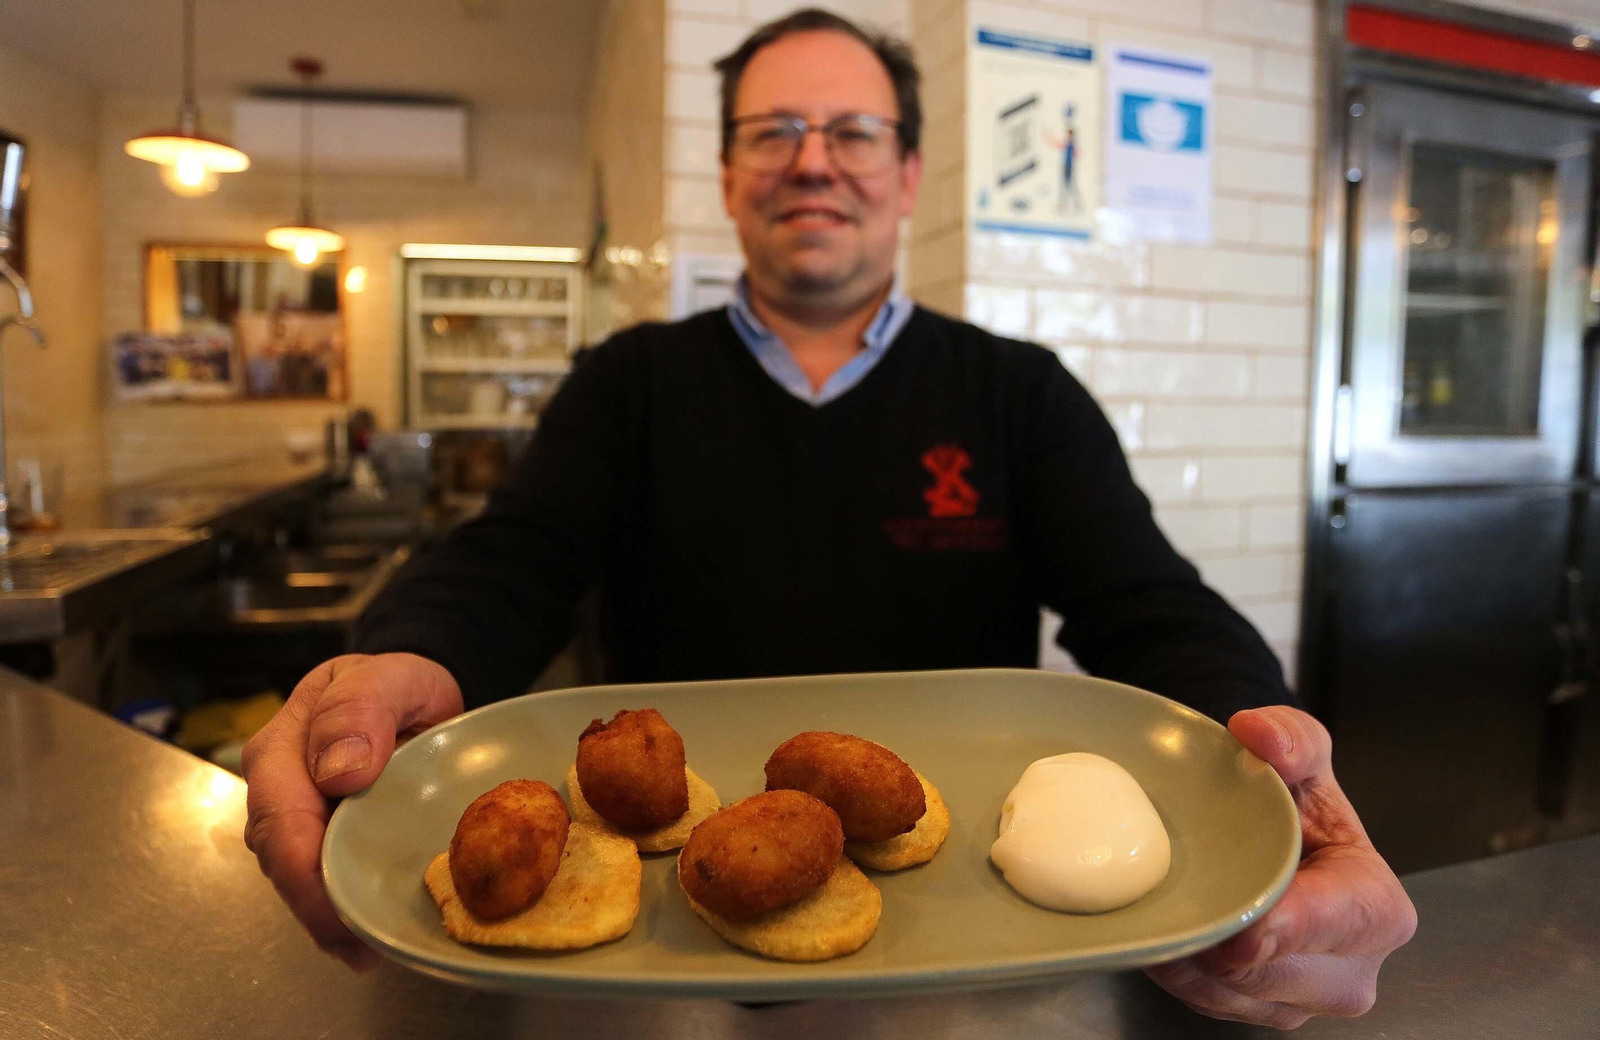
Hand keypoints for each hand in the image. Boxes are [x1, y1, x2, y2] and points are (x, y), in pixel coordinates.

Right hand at [241, 652, 462, 969]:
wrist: (412, 697)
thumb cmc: (397, 687)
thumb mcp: (390, 676)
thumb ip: (362, 706)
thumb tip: (340, 772)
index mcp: (281, 751)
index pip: (281, 823)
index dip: (308, 874)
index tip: (344, 909)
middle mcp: (277, 792)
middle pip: (284, 863)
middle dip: (319, 912)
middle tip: (365, 951)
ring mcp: (296, 821)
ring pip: (300, 881)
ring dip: (331, 920)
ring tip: (372, 951)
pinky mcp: (321, 842)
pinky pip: (323, 882)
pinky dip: (344, 911)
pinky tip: (374, 935)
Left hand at [1143, 706, 1416, 1028]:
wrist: (1274, 833)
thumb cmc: (1297, 797)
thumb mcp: (1302, 752)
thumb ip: (1290, 737)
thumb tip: (1258, 734)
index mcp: (1378, 910)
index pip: (1329, 927)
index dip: (1282, 927)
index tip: (1240, 926)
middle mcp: (1351, 972)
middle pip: (1268, 973)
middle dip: (1217, 943)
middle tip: (1174, 900)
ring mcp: (1303, 1001)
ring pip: (1229, 995)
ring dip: (1188, 958)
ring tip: (1166, 907)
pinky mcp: (1260, 1011)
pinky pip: (1206, 1003)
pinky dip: (1179, 971)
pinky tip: (1165, 930)